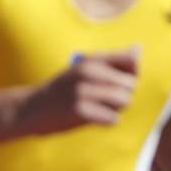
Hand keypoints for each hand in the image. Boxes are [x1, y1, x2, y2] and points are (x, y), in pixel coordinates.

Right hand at [20, 48, 139, 134]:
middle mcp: (88, 71)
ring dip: (116, 109)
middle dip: (124, 96)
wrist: (32, 108)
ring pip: (124, 101)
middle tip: (104, 100)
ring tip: (98, 109)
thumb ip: (114, 62)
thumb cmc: (65, 90)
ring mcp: (83, 90)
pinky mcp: (79, 110)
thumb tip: (139, 49)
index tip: (118, 83)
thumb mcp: (86, 70)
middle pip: (131, 85)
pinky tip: (93, 119)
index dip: (132, 75)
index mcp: (92, 60)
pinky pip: (113, 118)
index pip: (131, 60)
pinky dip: (107, 121)